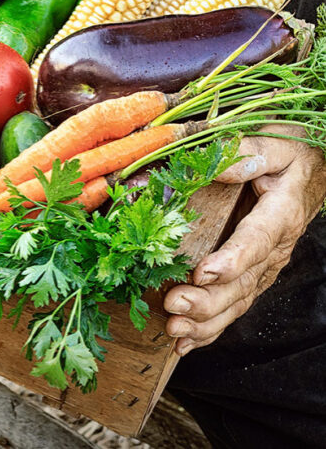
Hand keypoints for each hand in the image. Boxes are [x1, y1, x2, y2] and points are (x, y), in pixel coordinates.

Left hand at [164, 124, 325, 354]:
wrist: (312, 168)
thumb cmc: (290, 154)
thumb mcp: (276, 143)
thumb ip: (251, 152)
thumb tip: (223, 163)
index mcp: (280, 214)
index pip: (256, 240)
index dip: (232, 259)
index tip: (203, 273)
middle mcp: (275, 248)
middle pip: (243, 282)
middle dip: (208, 299)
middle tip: (173, 304)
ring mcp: (264, 266)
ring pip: (238, 302)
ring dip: (206, 321)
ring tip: (175, 329)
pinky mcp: (252, 275)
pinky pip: (234, 307)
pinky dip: (210, 328)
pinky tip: (186, 342)